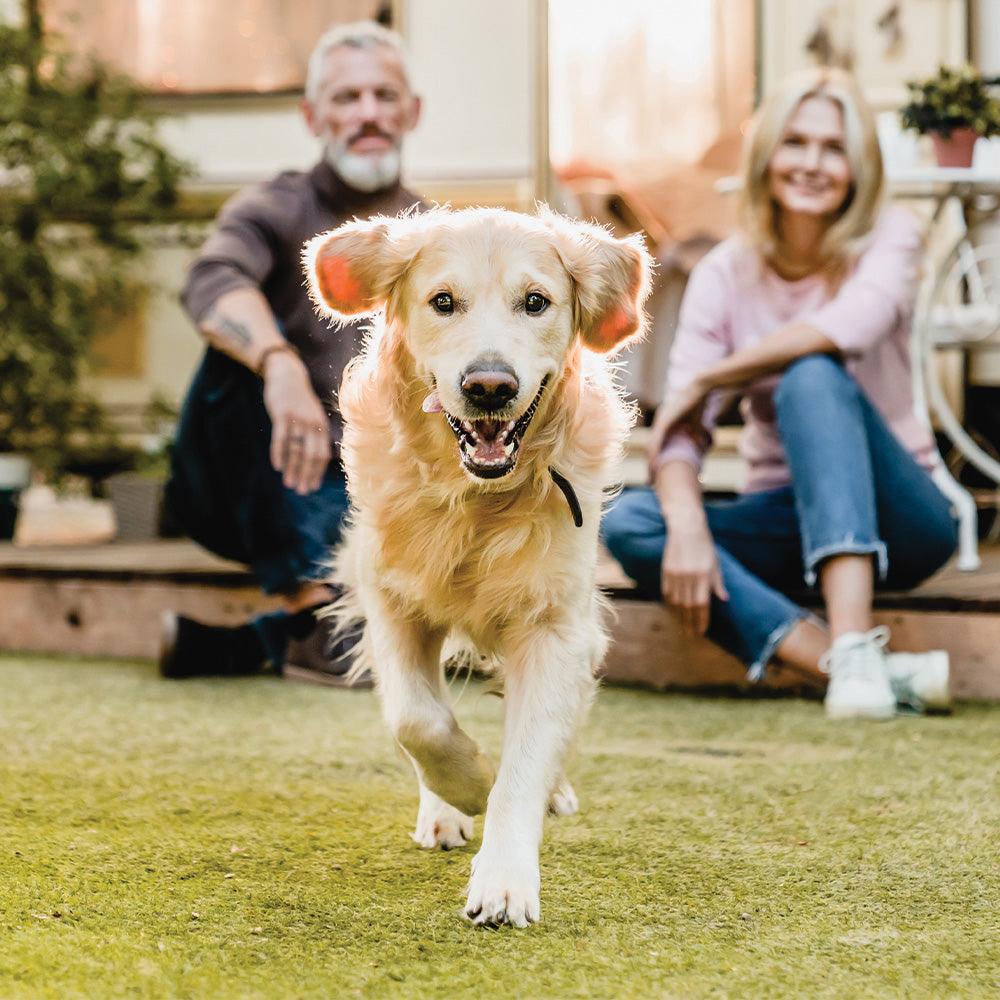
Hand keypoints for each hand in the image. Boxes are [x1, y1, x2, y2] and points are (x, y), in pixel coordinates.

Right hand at [262, 352, 331, 493]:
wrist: (287, 373)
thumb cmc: (298, 399)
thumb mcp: (311, 415)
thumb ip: (314, 434)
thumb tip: (314, 458)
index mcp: (322, 426)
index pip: (323, 454)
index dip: (318, 472)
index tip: (312, 487)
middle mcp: (313, 423)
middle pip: (311, 455)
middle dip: (307, 475)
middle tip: (301, 492)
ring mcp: (298, 419)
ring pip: (296, 449)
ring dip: (293, 469)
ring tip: (289, 485)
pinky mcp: (282, 414)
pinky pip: (281, 438)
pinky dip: (279, 453)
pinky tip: (277, 466)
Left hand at [645, 380, 711, 471]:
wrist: (701, 389)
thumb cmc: (700, 404)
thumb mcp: (696, 424)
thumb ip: (695, 434)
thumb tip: (698, 445)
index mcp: (665, 422)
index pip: (656, 444)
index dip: (655, 458)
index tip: (656, 472)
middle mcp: (659, 421)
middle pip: (650, 447)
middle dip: (650, 463)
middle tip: (650, 479)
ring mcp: (660, 421)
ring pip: (651, 446)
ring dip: (650, 462)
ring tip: (651, 476)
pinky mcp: (665, 421)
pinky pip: (657, 441)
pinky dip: (655, 454)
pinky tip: (654, 465)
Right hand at [661, 523, 728, 635]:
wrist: (685, 528)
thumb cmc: (704, 545)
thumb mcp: (715, 563)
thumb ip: (718, 582)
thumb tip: (724, 599)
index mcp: (703, 575)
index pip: (702, 604)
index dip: (701, 619)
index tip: (702, 631)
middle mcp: (688, 576)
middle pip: (688, 606)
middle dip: (689, 622)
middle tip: (691, 634)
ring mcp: (675, 574)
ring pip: (676, 602)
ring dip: (679, 617)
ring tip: (682, 627)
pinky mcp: (666, 571)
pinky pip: (667, 593)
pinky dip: (670, 605)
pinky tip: (673, 613)